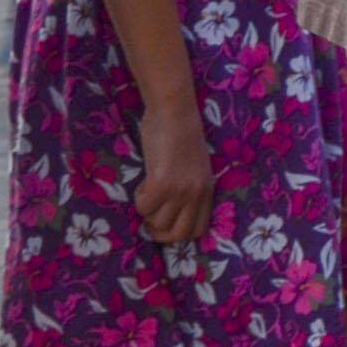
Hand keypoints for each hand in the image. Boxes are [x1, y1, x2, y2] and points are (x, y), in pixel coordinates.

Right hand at [135, 102, 218, 245]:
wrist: (174, 111)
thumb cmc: (180, 134)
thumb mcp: (193, 167)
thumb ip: (188, 188)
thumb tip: (169, 212)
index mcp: (207, 190)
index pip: (198, 230)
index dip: (177, 233)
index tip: (164, 223)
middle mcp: (197, 193)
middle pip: (178, 235)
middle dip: (159, 232)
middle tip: (149, 218)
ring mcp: (181, 189)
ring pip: (158, 222)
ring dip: (147, 210)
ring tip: (148, 188)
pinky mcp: (163, 182)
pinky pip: (144, 207)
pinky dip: (139, 198)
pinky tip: (144, 181)